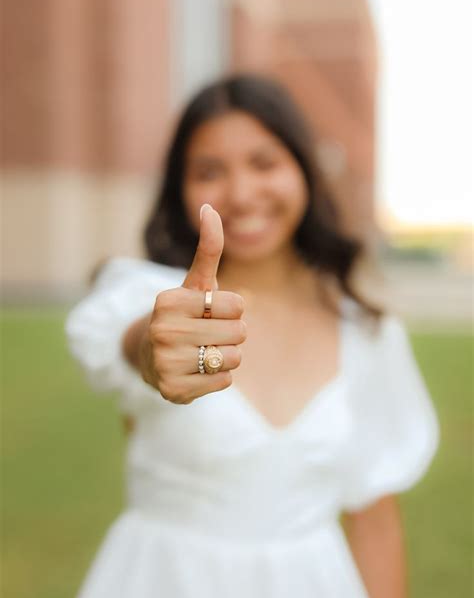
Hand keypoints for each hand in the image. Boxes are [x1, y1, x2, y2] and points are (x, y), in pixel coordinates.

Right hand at [139, 204, 245, 403]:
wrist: (151, 357)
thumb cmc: (184, 315)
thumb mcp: (196, 282)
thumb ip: (208, 248)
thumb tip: (209, 207)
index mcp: (168, 301)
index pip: (238, 305)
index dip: (233, 310)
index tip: (210, 312)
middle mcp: (162, 331)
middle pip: (239, 333)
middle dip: (232, 333)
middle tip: (208, 334)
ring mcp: (165, 363)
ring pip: (234, 358)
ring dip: (227, 356)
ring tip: (203, 352)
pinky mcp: (173, 391)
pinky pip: (224, 381)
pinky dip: (219, 377)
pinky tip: (198, 371)